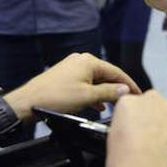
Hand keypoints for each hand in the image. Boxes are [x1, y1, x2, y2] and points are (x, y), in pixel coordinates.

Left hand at [4, 52, 139, 121]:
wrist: (28, 103)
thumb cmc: (55, 98)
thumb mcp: (87, 97)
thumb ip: (109, 92)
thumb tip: (125, 90)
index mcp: (88, 61)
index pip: (116, 72)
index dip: (129, 84)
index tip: (139, 94)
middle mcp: (81, 61)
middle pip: (106, 75)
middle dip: (117, 89)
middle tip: (128, 101)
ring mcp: (72, 68)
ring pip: (96, 80)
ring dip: (105, 93)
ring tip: (115, 106)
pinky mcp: (65, 77)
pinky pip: (86, 84)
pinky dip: (94, 94)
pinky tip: (98, 105)